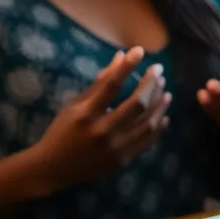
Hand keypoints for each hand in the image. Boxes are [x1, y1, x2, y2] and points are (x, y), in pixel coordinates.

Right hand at [30, 46, 170, 192]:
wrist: (54, 167)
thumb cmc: (61, 131)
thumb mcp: (73, 105)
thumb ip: (98, 84)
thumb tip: (119, 59)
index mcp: (85, 114)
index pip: (111, 85)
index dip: (127, 66)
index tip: (139, 51)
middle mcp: (102, 131)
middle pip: (136, 103)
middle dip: (151, 83)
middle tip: (158, 71)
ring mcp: (115, 147)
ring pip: (147, 122)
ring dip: (159, 104)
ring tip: (165, 90)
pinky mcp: (124, 160)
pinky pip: (148, 140)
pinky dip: (158, 126)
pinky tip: (162, 115)